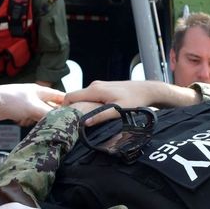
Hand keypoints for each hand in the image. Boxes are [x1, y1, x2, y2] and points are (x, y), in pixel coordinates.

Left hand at [0, 83, 64, 125]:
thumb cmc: (12, 100)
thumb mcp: (34, 108)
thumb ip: (49, 114)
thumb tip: (62, 120)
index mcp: (42, 91)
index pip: (61, 96)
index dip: (70, 103)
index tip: (78, 112)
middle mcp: (37, 96)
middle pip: (52, 106)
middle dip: (56, 115)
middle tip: (62, 124)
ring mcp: (29, 103)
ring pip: (42, 113)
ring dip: (42, 120)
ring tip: (43, 124)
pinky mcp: (22, 111)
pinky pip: (32, 117)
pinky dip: (32, 121)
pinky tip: (27, 123)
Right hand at [64, 80, 198, 124]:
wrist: (147, 90)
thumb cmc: (135, 100)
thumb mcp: (118, 111)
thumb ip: (101, 116)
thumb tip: (85, 123)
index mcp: (95, 90)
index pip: (71, 96)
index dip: (64, 107)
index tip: (62, 119)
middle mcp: (95, 85)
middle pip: (75, 97)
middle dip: (71, 108)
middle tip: (70, 123)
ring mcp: (99, 86)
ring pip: (83, 97)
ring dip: (80, 107)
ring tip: (80, 120)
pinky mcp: (105, 88)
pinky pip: (90, 97)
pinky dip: (88, 104)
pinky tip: (92, 114)